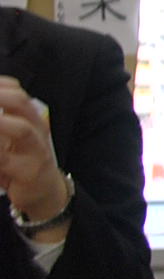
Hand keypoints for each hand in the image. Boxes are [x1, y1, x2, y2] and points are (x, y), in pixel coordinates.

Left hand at [0, 77, 67, 227]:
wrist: (43, 193)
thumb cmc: (20, 162)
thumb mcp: (11, 139)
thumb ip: (2, 122)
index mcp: (31, 119)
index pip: (17, 92)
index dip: (0, 85)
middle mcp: (37, 130)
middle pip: (21, 103)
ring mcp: (35, 150)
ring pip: (21, 129)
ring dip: (0, 123)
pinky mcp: (28, 172)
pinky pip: (6, 160)